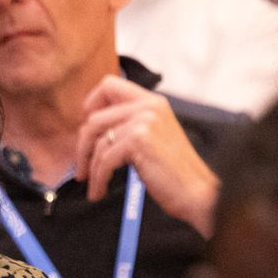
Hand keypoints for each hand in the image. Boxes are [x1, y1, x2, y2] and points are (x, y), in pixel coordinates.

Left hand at [74, 75, 218, 236]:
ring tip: (92, 184)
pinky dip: (98, 179)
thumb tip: (93, 126)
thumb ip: (131, 124)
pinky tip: (99, 191)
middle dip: (83, 146)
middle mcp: (148, 106)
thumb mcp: (154, 136)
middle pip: (95, 118)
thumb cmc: (175, 172)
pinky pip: (104, 159)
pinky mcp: (139, 140)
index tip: (86, 129)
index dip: (91, 104)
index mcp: (152, 101)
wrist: (197, 193)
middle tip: (81, 168)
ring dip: (90, 167)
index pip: (109, 84)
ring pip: (97, 141)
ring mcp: (144, 121)